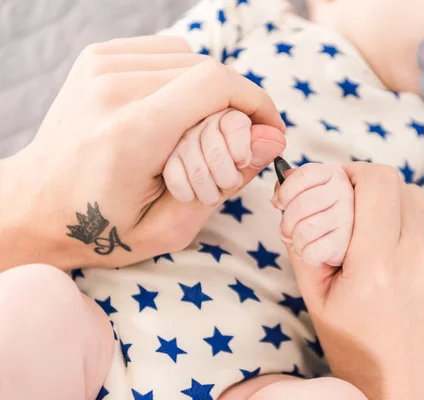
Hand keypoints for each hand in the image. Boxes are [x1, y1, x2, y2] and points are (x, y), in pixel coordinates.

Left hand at [0, 36, 284, 270]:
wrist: (35, 205)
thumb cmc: (102, 227)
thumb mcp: (171, 227)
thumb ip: (227, 183)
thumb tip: (270, 140)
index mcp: (129, 134)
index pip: (213, 85)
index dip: (256, 102)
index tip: (269, 130)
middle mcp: (111, 88)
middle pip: (207, 71)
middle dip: (234, 106)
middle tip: (231, 145)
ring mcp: (99, 67)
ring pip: (190, 57)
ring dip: (208, 93)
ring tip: (196, 132)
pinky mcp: (96, 58)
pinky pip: (166, 53)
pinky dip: (183, 78)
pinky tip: (174, 111)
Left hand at [272, 163, 353, 266]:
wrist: (337, 245)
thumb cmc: (316, 216)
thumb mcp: (303, 193)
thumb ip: (289, 186)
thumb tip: (278, 194)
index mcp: (333, 175)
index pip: (303, 175)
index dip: (284, 191)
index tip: (279, 203)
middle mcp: (344, 192)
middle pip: (301, 204)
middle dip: (286, 222)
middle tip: (286, 229)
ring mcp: (347, 218)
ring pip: (305, 229)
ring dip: (295, 240)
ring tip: (299, 240)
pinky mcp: (344, 243)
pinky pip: (311, 251)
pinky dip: (304, 254)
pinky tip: (311, 249)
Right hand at [283, 163, 423, 399]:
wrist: (406, 388)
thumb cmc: (354, 346)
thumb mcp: (315, 295)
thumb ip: (306, 237)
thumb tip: (304, 189)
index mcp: (381, 267)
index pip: (378, 181)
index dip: (355, 174)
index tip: (342, 188)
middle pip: (401, 186)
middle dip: (373, 191)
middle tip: (357, 212)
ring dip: (399, 206)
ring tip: (384, 235)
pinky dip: (423, 224)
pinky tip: (409, 249)